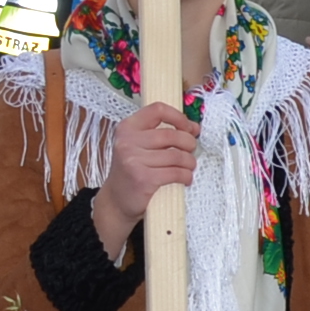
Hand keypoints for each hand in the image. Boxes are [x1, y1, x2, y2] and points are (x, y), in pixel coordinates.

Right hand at [91, 100, 197, 253]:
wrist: (116, 200)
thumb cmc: (132, 171)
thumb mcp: (138, 145)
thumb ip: (161, 133)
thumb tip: (194, 127)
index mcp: (127, 128)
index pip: (157, 110)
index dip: (178, 117)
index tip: (188, 127)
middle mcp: (127, 142)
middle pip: (171, 134)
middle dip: (188, 142)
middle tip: (191, 149)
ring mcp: (134, 161)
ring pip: (176, 155)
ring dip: (189, 162)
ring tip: (189, 166)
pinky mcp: (143, 179)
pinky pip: (175, 173)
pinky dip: (186, 176)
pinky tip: (185, 178)